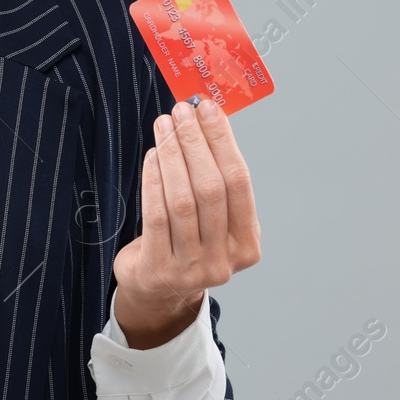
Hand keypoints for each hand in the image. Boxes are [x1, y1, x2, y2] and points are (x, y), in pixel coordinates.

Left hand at [111, 96, 260, 348]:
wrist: (158, 291)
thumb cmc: (188, 241)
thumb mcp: (214, 221)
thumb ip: (216, 182)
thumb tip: (206, 121)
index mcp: (247, 245)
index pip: (239, 183)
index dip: (224, 142)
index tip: (210, 109)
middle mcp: (224, 260)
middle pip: (211, 189)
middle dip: (196, 143)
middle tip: (182, 111)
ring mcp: (192, 269)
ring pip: (183, 201)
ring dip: (173, 156)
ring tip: (164, 126)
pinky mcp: (159, 270)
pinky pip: (156, 215)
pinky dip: (154, 180)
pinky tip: (152, 156)